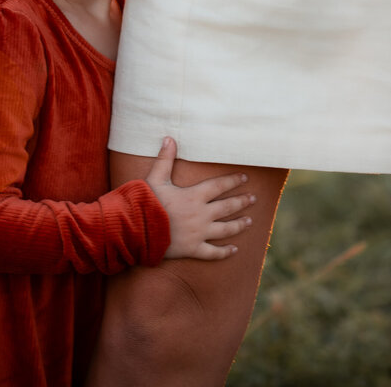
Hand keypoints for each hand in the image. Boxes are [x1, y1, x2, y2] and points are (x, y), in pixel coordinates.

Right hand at [145, 137, 254, 259]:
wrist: (137, 230)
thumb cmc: (145, 203)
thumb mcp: (155, 178)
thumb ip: (164, 159)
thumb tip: (169, 138)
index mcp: (194, 196)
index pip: (219, 186)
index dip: (232, 180)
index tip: (245, 178)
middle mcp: (201, 214)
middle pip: (227, 207)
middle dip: (242, 201)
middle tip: (254, 198)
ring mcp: (199, 233)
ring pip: (225, 229)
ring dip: (239, 225)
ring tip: (250, 221)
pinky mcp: (193, 249)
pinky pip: (213, 252)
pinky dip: (225, 252)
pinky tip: (234, 250)